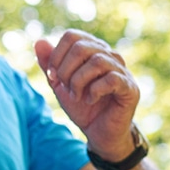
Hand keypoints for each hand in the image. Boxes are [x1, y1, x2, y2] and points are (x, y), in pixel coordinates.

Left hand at [35, 29, 139, 159]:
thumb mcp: (60, 85)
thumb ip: (49, 64)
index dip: (56, 56)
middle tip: (65, 88)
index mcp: (93, 50)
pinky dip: (95, 90)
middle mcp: (109, 55)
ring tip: (77, 96)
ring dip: (79, 81)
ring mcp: (122, 70)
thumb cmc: (82, 107)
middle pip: (81, 47)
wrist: (99, 133)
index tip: (52, 77)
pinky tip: (91, 100)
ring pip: (97, 61)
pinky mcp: (130, 88)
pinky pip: (111, 79)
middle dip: (66, 70)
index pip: (72, 36)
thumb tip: (39, 41)